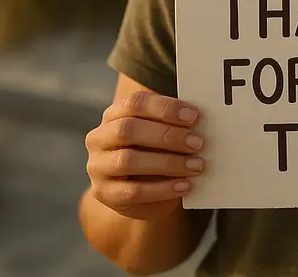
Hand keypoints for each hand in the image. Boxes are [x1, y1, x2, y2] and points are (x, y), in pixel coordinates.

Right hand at [85, 90, 206, 221]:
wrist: (140, 193)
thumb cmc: (155, 153)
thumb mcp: (161, 135)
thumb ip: (173, 124)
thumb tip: (200, 119)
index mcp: (114, 115)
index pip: (135, 103)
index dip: (165, 108)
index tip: (194, 116)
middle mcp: (99, 138)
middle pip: (128, 129)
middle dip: (167, 135)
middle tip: (198, 143)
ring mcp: (97, 166)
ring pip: (128, 160)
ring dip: (168, 162)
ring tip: (196, 165)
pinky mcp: (104, 193)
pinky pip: (132, 191)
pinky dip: (162, 188)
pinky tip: (184, 185)